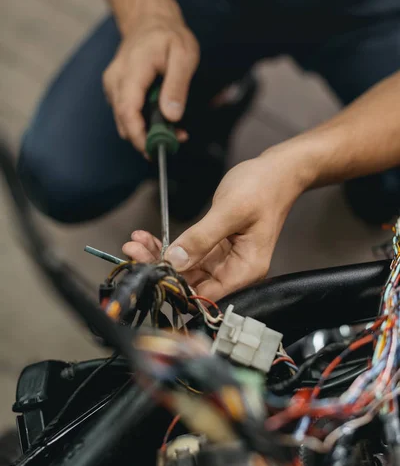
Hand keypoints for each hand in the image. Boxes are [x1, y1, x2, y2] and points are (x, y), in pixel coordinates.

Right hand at [103, 0, 199, 152]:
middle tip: (175, 141)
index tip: (156, 150)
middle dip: (147, 139)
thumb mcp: (184, 55)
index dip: (139, 136)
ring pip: (124, 121)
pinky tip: (161, 119)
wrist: (149, 20)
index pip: (128, 111)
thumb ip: (177, 86)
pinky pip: (126, 114)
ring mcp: (112, 85)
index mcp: (132, 70)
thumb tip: (172, 116)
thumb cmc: (169, 36)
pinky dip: (142, 122)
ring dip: (146, 132)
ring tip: (174, 130)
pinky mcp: (114, 90)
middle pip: (124, 121)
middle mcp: (116, 80)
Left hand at [122, 148, 313, 300]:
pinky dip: (169, 246)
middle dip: (160, 269)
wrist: (277, 171)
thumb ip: (202, 238)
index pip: (205, 294)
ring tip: (136, 242)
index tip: (149, 269)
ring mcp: (224, 260)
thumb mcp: (230, 211)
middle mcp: (235, 271)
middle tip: (133, 251)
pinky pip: (189, 254)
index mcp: (245, 269)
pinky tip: (149, 238)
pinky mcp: (216, 248)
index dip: (175, 286)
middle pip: (192, 283)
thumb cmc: (263, 188)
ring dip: (159, 256)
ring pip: (186, 269)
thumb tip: (175, 261)